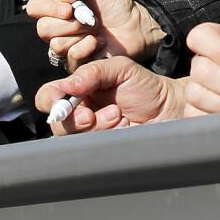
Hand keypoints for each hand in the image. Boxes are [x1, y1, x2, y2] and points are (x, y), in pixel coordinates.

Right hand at [26, 0, 165, 69]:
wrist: (134, 24)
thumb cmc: (113, 3)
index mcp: (57, 8)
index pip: (34, 7)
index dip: (47, 7)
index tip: (69, 7)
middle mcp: (57, 29)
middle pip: (43, 29)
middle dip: (69, 23)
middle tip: (89, 19)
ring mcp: (66, 48)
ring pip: (56, 45)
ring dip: (80, 35)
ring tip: (96, 30)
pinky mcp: (76, 64)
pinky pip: (70, 59)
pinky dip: (87, 48)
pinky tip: (99, 43)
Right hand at [35, 56, 185, 135]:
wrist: (170, 109)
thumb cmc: (145, 86)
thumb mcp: (120, 68)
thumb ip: (92, 72)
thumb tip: (66, 87)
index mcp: (79, 90)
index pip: (49, 96)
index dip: (51, 100)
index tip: (64, 100)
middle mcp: (80, 112)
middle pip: (56, 122)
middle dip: (72, 120)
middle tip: (90, 115)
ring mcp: (91, 133)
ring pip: (72, 139)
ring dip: (94, 127)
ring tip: (117, 116)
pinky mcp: (102, 148)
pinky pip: (90, 150)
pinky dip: (105, 137)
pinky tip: (121, 127)